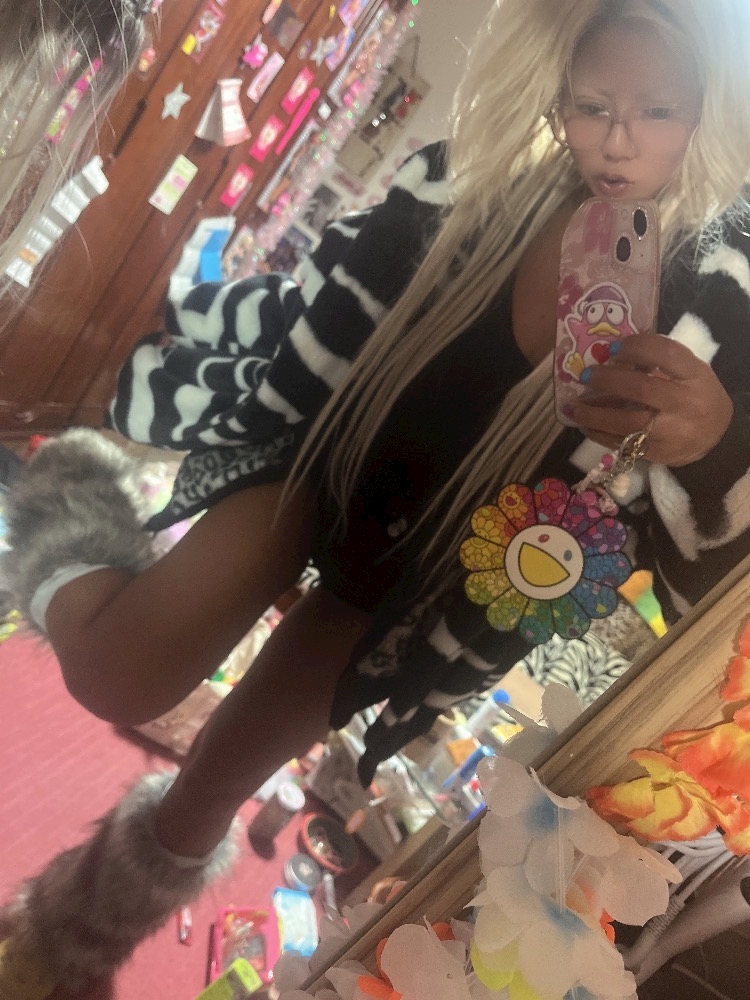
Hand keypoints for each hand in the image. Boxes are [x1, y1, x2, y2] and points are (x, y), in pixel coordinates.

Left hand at [567, 333, 733, 466]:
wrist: (716, 438)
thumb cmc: (695, 395)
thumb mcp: (688, 372)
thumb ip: (659, 361)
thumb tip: (612, 351)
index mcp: (695, 376)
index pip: (665, 354)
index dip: (636, 347)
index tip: (611, 348)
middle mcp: (686, 403)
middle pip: (642, 389)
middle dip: (609, 380)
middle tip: (585, 375)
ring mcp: (672, 432)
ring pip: (628, 422)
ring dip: (594, 414)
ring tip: (572, 408)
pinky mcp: (659, 453)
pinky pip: (623, 444)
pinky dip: (599, 434)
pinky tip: (584, 425)